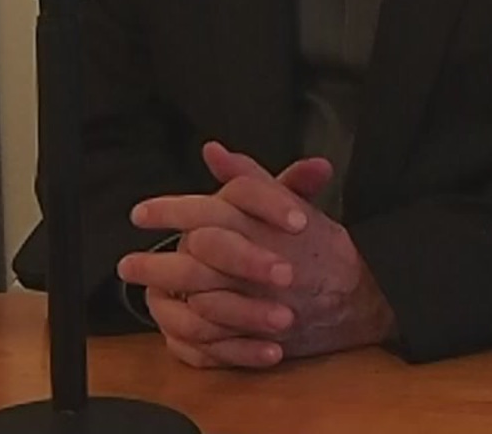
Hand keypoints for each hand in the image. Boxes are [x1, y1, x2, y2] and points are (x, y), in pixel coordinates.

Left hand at [119, 143, 394, 367]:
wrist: (364, 293)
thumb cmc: (323, 244)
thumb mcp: (288, 201)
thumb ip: (248, 176)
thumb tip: (212, 150)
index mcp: (260, 225)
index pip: (203, 212)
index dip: (167, 212)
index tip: (139, 215)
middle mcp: (256, 264)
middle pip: (192, 262)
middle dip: (153, 265)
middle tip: (126, 265)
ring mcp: (259, 306)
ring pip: (199, 304)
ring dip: (166, 300)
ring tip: (145, 296)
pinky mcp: (261, 338)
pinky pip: (217, 341)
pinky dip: (193, 335)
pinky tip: (175, 326)